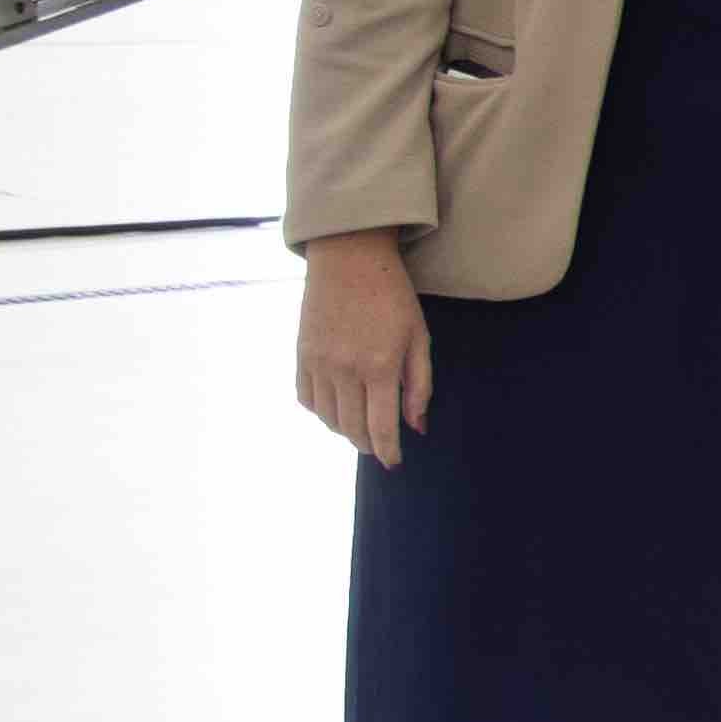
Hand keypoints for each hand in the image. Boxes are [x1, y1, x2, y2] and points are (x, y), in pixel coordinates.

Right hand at [294, 231, 433, 467]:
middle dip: (368, 444)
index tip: (395, 462)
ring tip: (360, 429)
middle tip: (379, 447)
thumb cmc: (393, 296)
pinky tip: (336, 408)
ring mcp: (318, 364)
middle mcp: (345, 370)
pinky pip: (306, 399)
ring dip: (345, 431)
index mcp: (380, 367)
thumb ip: (419, 384)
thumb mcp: (419, 337)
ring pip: (328, 418)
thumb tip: (416, 426)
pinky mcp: (301, 356)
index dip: (388, 451)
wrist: (349, 259)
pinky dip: (321, 412)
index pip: (381, 427)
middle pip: (352, 428)